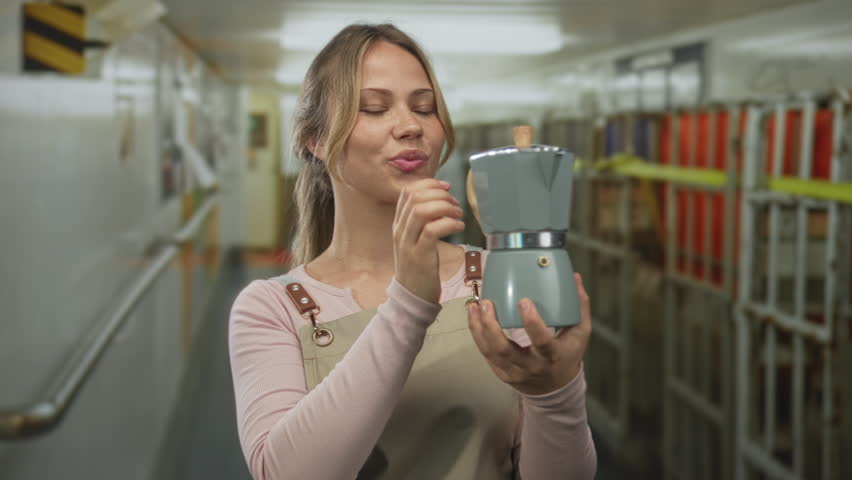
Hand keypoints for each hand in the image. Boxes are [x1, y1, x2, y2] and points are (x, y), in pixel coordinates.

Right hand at [393, 178, 464, 302]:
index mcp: (399, 224)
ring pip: (422, 211)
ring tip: (458, 214)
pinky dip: (449, 223)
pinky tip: (459, 226)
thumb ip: (422, 220)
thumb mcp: (415, 239)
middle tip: (455, 202)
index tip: (446, 187)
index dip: (429, 184)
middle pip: (416, 197)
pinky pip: (433, 230)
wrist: (411, 296)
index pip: (408, 192)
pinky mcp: (420, 256)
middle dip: (440, 194)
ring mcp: (408, 243)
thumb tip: (440, 198)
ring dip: (445, 207)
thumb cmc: (418, 266)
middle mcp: (400, 230)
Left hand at [467, 273, 591, 395]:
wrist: (556, 388)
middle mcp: (531, 367)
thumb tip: (574, 277)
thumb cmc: (567, 355)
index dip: (532, 323)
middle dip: (492, 326)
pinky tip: (474, 316)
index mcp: (552, 356)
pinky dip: (477, 334)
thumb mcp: (580, 333)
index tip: (523, 301)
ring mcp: (514, 372)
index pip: (542, 342)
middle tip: (487, 303)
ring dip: (479, 328)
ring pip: (491, 352)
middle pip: (506, 350)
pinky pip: (485, 353)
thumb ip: (579, 306)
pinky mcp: (501, 372)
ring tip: (475, 307)